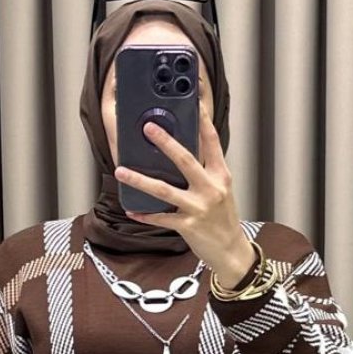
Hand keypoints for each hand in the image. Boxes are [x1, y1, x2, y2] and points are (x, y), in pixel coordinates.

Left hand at [114, 105, 255, 285]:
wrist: (231, 252)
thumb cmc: (223, 219)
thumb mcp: (220, 190)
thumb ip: (204, 171)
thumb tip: (178, 153)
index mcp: (221, 176)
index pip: (212, 142)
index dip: (203, 120)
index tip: (193, 101)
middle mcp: (211, 189)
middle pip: (185, 160)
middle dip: (166, 142)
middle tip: (148, 127)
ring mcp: (199, 208)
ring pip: (164, 190)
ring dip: (140, 180)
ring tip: (121, 171)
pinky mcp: (188, 227)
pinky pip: (161, 218)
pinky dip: (145, 214)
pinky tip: (132, 210)